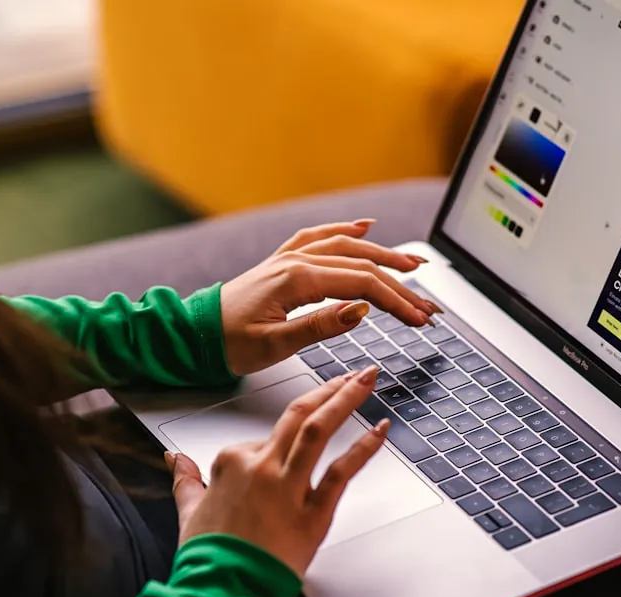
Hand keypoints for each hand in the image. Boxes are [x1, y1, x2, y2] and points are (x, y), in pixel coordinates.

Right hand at [167, 365, 387, 578]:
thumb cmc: (209, 557)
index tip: (292, 445)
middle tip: (353, 374)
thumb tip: (175, 460)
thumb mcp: (188, 510)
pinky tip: (380, 430)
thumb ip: (185, 479)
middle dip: (330, 388)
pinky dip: (364, 448)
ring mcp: (288, 486)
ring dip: (346, 399)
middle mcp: (262, 467)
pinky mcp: (312, 511)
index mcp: (232, 461)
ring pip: (319, 430)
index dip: (278, 444)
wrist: (222, 589)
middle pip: (299, 414)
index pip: (263, 438)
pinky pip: (341, 472)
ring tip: (366, 381)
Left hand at [219, 219, 441, 375]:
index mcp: (297, 279)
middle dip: (400, 284)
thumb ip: (320, 326)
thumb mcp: (274, 344)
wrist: (194, 334)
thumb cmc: (228, 343)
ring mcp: (290, 258)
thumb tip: (361, 310)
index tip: (419, 319)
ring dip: (383, 254)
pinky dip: (345, 231)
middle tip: (427, 305)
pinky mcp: (284, 263)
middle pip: (362, 265)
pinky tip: (364, 227)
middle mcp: (296, 261)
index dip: (396, 302)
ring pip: (347, 247)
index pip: (362, 286)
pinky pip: (320, 237)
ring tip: (413, 263)